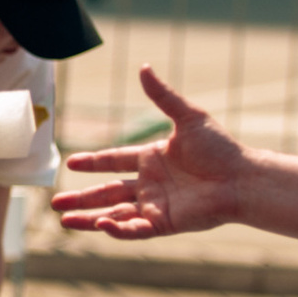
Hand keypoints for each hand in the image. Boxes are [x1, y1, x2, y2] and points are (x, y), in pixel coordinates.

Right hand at [53, 66, 246, 237]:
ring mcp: (156, 205)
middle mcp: (150, 183)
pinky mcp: (164, 224)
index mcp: (152, 158)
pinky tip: (101, 224)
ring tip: (64, 220)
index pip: (114, 160)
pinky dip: (117, 228)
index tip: (71, 162)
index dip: (93, 161)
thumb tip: (144, 67)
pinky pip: (134, 229)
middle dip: (81, 197)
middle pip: (107, 191)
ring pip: (114, 213)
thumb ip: (163, 96)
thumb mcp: (189, 116)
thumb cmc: (221, 148)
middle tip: (56, 201)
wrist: (242, 179)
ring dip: (89, 218)